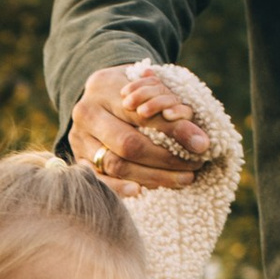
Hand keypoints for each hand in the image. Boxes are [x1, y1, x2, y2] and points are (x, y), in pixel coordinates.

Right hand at [71, 61, 211, 192]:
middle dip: (165, 158)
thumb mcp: (149, 87)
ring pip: (115, 164)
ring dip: (152, 176)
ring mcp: (79, 138)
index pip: (143, 113)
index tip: (201, 145)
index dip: (173, 130)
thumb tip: (200, 142)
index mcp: (105, 87)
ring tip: (182, 179)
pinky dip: (119, 188)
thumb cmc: (131, 92)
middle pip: (128, 143)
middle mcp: (86, 112)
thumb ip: (172, 108)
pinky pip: (98, 179)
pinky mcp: (78, 158)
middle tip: (194, 165)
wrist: (97, 97)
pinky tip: (141, 191)